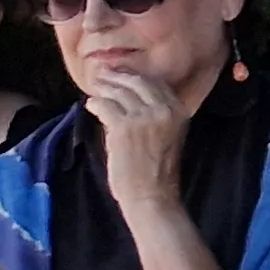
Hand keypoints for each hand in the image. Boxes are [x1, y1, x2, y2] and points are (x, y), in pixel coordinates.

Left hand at [85, 59, 190, 212]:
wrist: (152, 195)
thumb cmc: (156, 171)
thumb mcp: (167, 136)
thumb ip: (155, 115)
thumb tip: (129, 98)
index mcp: (178, 111)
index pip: (156, 83)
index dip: (136, 76)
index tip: (122, 73)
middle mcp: (163, 110)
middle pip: (138, 82)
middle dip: (118, 76)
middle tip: (103, 73)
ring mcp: (143, 117)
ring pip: (119, 92)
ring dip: (104, 88)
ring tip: (96, 87)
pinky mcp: (123, 127)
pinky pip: (105, 106)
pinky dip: (95, 103)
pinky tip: (90, 104)